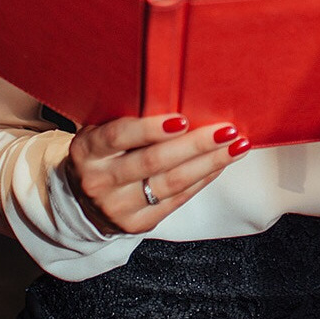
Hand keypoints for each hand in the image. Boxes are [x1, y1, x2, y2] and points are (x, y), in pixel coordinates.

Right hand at [63, 114, 250, 233]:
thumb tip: (179, 94)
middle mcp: (98, 181)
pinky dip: (202, 180)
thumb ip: (128, 116)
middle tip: (227, 130)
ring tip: (236, 147)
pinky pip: (177, 200)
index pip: (119, 137)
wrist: (83, 200)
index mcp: (87, 150)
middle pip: (152, 162)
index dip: (151, 129)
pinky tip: (220, 165)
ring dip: (209, 163)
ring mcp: (117, 207)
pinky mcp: (137, 223)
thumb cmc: (103, 153)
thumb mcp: (100, 131)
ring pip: (171, 183)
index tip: (183, 119)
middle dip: (195, 145)